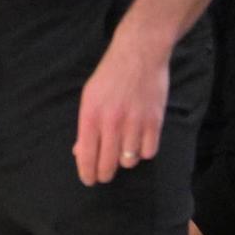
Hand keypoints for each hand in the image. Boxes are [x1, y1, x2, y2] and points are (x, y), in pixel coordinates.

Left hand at [73, 33, 168, 185]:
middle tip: (104, 176)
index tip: (88, 180)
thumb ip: (85, 126)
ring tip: (122, 150)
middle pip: (107, 163)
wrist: (138, 54)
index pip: (86, 154)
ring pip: (129, 160)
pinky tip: (140, 143)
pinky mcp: (154, 120)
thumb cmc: (110, 76)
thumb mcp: (89, 98)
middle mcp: (112, 122)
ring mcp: (135, 122)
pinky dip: (144, 152)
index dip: (86, 172)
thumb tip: (80, 152)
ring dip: (125, 160)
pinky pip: (149, 151)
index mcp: (91, 115)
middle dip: (104, 174)